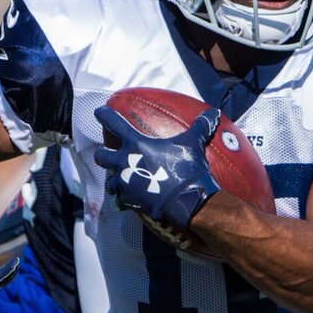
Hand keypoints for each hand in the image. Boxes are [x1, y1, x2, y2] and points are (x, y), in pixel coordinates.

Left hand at [94, 106, 220, 228]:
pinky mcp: (130, 201)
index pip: (113, 123)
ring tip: (120, 179)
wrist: (186, 200)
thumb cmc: (186, 168)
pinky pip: (122, 199)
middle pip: (101, 156)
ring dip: (113, 179)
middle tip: (106, 153)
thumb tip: (214, 112)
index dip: (104, 114)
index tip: (99, 111)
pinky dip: (125, 197)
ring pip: (109, 181)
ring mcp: (125, 183)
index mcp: (136, 144)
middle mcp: (124, 162)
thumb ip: (200, 126)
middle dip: (102, 154)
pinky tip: (131, 197)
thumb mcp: (194, 143)